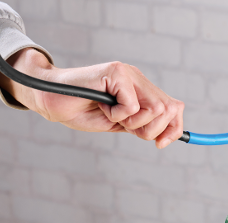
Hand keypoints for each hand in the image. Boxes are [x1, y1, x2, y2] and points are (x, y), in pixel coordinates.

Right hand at [0, 48, 184, 148]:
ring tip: (112, 115)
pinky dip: (117, 115)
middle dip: (151, 129)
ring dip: (133, 122)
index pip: (174, 108)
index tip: (161, 144)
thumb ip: (143, 125)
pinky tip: (102, 106)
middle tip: (127, 128)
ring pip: (155, 108)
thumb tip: (169, 135)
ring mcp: (127, 73)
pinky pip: (131, 106)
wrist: (53, 101)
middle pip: (168, 109)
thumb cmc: (83, 112)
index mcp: (141, 89)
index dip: (174, 128)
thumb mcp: (121, 124)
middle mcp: (137, 78)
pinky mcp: (116, 72)